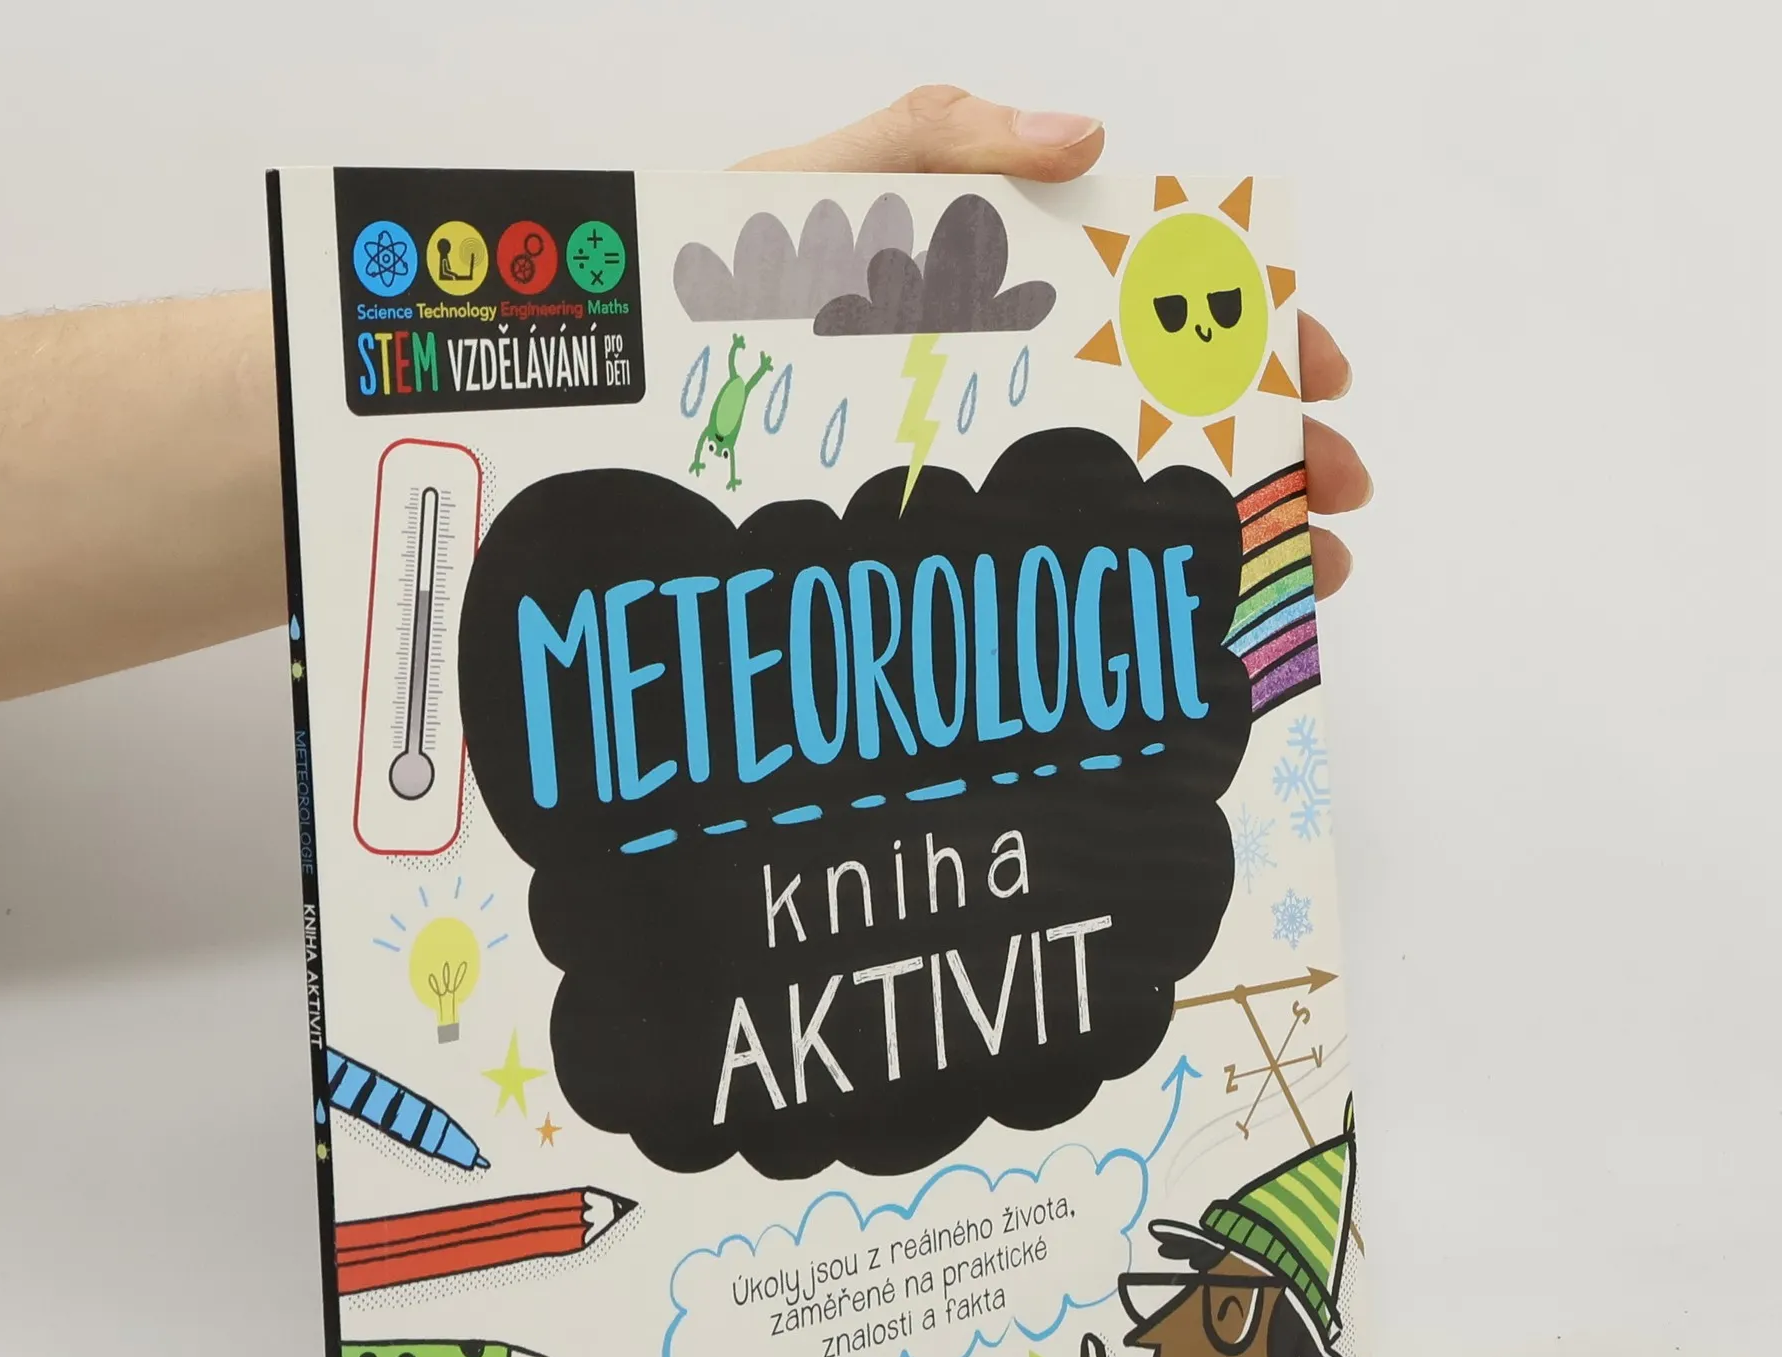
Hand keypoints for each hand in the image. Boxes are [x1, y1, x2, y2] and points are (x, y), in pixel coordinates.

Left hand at [732, 86, 1368, 594]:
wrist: (622, 381)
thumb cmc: (722, 278)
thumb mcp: (828, 182)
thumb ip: (943, 138)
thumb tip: (1085, 137)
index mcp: (1008, 285)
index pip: (1167, 304)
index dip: (1260, 337)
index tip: (1324, 381)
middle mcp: (1011, 381)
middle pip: (1172, 415)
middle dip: (1271, 460)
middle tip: (1330, 515)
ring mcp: (978, 463)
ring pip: (1126, 501)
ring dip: (1225, 538)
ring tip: (1289, 585)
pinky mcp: (934, 540)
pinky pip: (1046, 569)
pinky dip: (1125, 595)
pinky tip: (1177, 624)